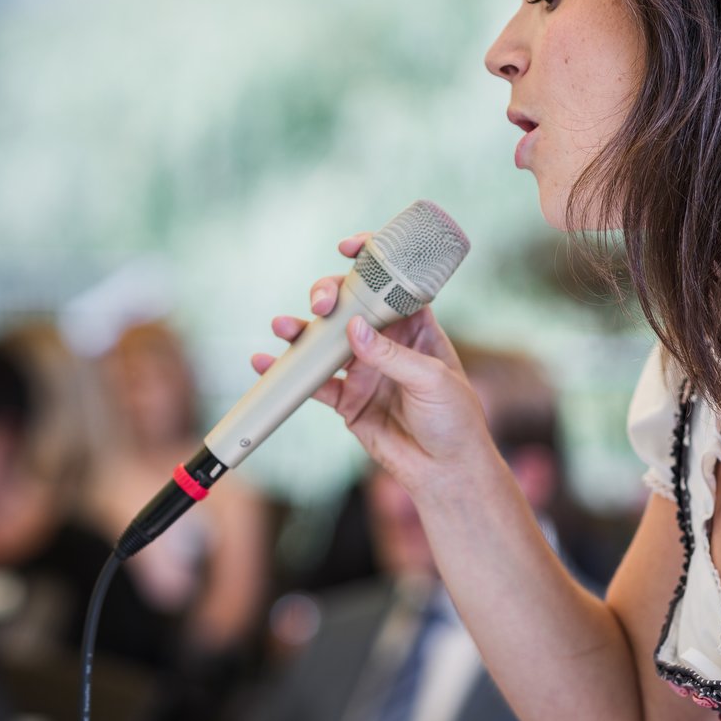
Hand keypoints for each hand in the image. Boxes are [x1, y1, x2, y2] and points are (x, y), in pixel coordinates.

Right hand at [254, 234, 492, 495]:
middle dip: (330, 297)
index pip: (391, 284)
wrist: (445, 472)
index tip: (348, 248)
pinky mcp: (347, 400)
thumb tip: (353, 328)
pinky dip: (289, 373)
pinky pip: (313, 383)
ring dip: (301, 331)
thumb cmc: (455, 420)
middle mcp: (386, 344)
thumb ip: (391, 356)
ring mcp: (363, 370)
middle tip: (321, 305)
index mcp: (416, 328)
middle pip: (350, 307)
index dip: (370, 261)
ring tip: (283, 326)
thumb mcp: (432, 381)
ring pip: (325, 341)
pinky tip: (266, 362)